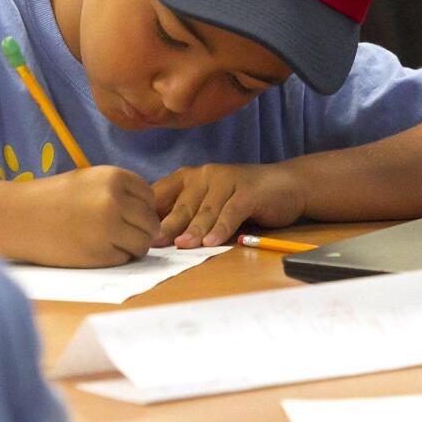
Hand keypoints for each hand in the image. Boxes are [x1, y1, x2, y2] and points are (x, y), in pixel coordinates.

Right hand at [0, 166, 159, 266]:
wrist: (16, 218)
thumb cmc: (49, 199)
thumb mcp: (87, 180)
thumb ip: (117, 191)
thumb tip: (149, 212)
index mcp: (113, 177)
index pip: (148, 197)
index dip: (139, 208)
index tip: (123, 214)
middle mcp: (115, 200)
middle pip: (150, 222)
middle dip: (139, 230)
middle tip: (119, 234)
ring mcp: (109, 228)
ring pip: (143, 243)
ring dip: (131, 246)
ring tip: (108, 242)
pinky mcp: (100, 253)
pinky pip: (124, 258)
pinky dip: (115, 257)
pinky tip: (94, 249)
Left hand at [152, 163, 306, 247]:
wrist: (285, 185)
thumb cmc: (238, 198)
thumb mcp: (207, 202)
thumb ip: (184, 213)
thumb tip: (151, 237)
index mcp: (187, 178)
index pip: (162, 196)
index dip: (149, 215)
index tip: (136, 234)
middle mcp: (203, 176)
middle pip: (181, 205)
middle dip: (167, 225)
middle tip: (153, 243)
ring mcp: (225, 181)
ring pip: (205, 210)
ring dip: (193, 230)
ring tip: (182, 246)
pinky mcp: (247, 192)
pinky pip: (230, 213)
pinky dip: (221, 229)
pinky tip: (212, 243)